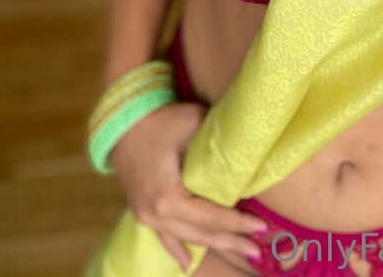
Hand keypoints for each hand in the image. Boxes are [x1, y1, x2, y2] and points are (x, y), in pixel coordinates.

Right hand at [110, 100, 268, 272]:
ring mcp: (146, 216)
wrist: (120, 122)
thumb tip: (242, 152)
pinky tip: (186, 265)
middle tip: (258, 249)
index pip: (211, 217)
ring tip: (239, 250)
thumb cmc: (159, 120)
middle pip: (201, 234)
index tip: (262, 227)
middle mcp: (156, 214)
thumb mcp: (192, 123)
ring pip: (186, 237)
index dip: (238, 223)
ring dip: (213, 245)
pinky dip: (177, 250)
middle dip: (231, 241)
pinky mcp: (142, 212)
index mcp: (168, 197)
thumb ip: (216, 142)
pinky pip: (164, 237)